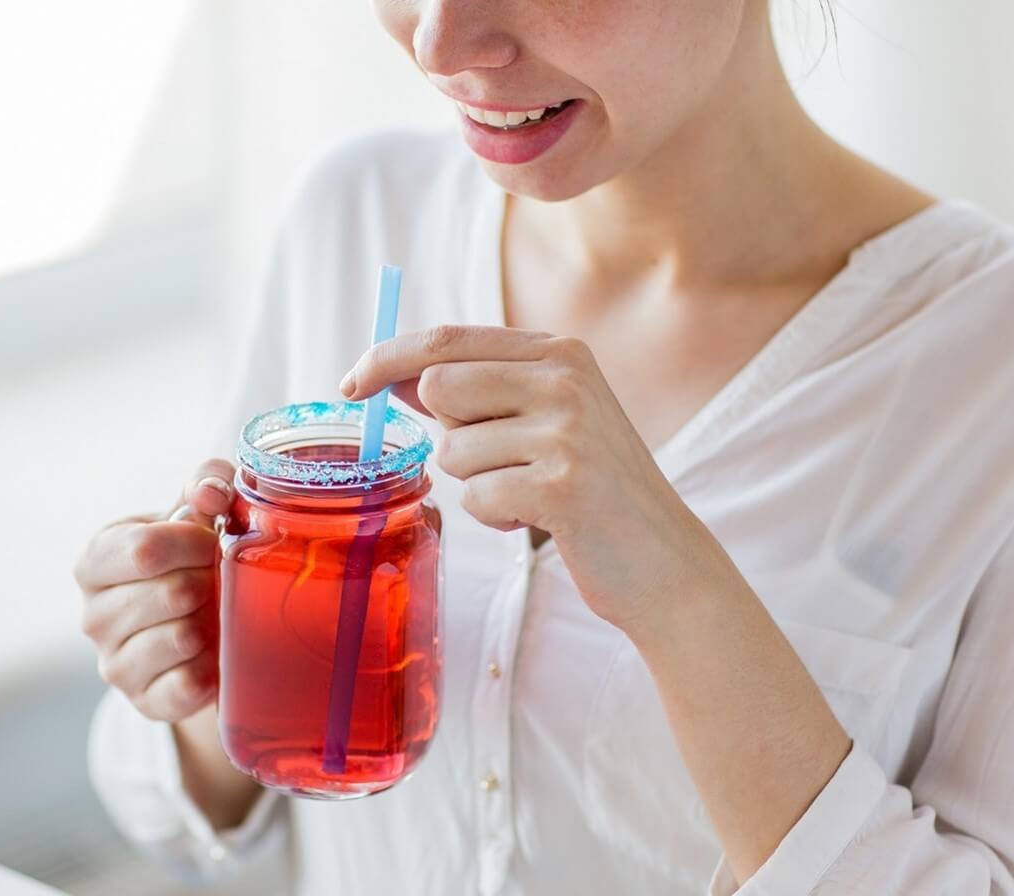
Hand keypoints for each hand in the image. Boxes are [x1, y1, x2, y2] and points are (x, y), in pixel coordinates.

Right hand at [73, 459, 234, 720]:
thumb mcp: (195, 514)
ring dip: (212, 623)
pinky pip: (188, 684)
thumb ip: (205, 485)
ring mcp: (114, 664)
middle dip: (208, 583)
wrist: (200, 631)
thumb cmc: (193, 560)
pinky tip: (211, 654)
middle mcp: (93, 616)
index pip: (145, 549)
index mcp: (96, 560)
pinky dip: (212, 666)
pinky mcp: (145, 702)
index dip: (194, 542)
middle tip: (213, 582)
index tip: (212, 540)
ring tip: (211, 615)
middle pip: (172, 593)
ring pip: (182, 638)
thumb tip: (210, 493)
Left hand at [341, 325, 726, 630]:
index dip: (386, 358)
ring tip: (532, 493)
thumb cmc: (592, 490)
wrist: (663, 558)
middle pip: (440, 388)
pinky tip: (539, 519)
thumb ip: (480, 390)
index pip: (446, 339)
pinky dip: (495, 517)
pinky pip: (476, 497)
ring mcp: (567, 430)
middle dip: (450, 436)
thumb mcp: (547, 419)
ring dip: (478, 483)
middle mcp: (565, 378)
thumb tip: (395, 376)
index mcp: (559, 352)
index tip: (350, 385)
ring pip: (453, 451)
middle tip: (500, 461)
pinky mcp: (562, 485)